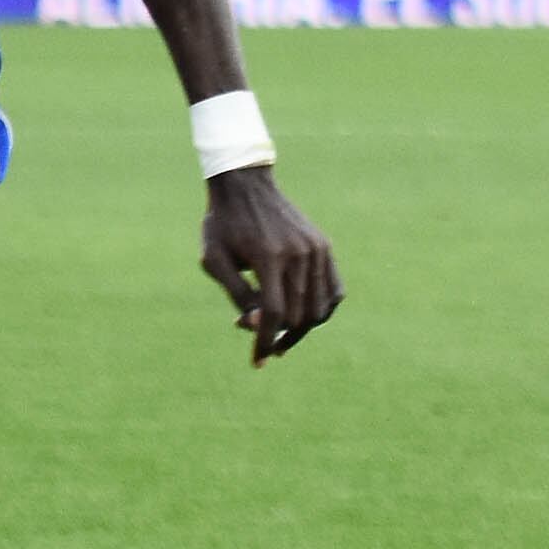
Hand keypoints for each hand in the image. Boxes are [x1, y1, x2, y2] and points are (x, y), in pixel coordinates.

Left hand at [201, 169, 341, 364]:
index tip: (258, 361)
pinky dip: (321, 310)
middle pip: (298, 315)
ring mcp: (316, 250)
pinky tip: (302, 316)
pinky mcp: (324, 247)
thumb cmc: (223, 225)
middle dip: (278, 336)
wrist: (246, 187)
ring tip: (278, 330)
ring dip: (299, 329)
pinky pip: (333, 292)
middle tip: (258, 337)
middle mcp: (298, 254)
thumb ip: (237, 295)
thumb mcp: (215, 260)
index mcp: (268, 256)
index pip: (273, 313)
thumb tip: (257, 325)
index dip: (265, 341)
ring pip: (319, 309)